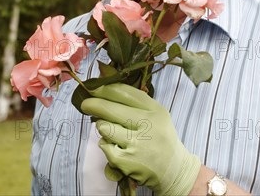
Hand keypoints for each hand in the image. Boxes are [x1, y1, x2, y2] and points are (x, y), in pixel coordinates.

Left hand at [81, 83, 200, 194]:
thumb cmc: (160, 139)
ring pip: (104, 128)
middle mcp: (148, 124)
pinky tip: (116, 148)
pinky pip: (104, 146)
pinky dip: (106, 146)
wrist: (174, 170)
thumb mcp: (157, 115)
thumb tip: (103, 90)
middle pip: (110, 108)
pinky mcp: (127, 161)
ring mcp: (137, 143)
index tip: (93, 88)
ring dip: (103, 128)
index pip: (124, 93)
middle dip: (93, 104)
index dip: (104, 89)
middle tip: (85, 104)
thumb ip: (135, 103)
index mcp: (155, 110)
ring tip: (111, 131)